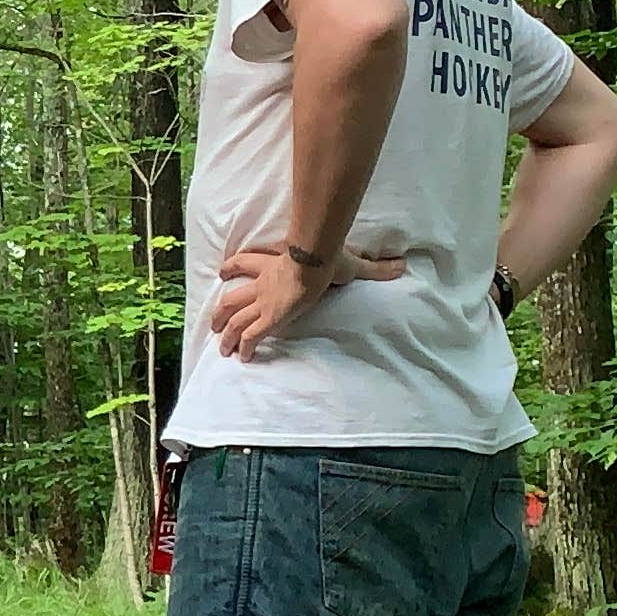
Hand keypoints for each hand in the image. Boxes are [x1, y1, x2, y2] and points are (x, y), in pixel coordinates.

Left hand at [210, 240, 403, 359]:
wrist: (314, 260)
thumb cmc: (329, 258)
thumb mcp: (351, 261)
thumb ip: (375, 267)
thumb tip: (401, 266)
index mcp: (274, 266)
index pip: (247, 263)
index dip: (234, 267)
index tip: (224, 272)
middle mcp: (263, 284)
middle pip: (233, 296)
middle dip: (221, 311)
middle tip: (215, 323)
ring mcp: (264, 302)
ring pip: (233, 318)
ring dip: (225, 332)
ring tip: (220, 346)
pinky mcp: (269, 318)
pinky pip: (250, 336)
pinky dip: (243, 347)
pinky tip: (242, 358)